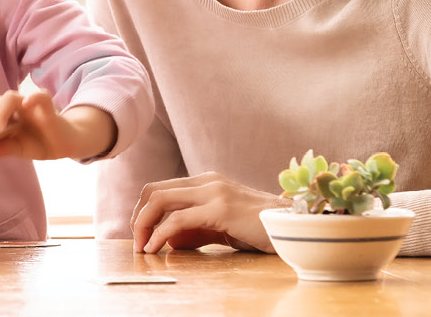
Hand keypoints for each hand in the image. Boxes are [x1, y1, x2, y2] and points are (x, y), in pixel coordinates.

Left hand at [0, 90, 112, 161]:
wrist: (66, 144)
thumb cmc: (41, 144)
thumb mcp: (21, 150)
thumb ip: (7, 149)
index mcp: (6, 117)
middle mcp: (15, 108)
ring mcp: (30, 106)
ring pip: (9, 97)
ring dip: (0, 112)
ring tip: (2, 129)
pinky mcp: (47, 107)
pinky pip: (40, 96)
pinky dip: (33, 98)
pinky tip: (27, 104)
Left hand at [130, 172, 280, 253]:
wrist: (293, 227)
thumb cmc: (260, 229)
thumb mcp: (221, 227)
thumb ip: (195, 230)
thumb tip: (168, 240)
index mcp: (208, 182)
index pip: (161, 189)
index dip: (143, 211)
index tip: (141, 235)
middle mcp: (208, 181)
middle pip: (154, 191)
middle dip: (138, 217)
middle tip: (137, 242)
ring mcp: (214, 191)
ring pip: (159, 200)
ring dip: (143, 225)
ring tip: (143, 247)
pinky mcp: (220, 208)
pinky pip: (176, 220)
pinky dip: (160, 235)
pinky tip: (157, 248)